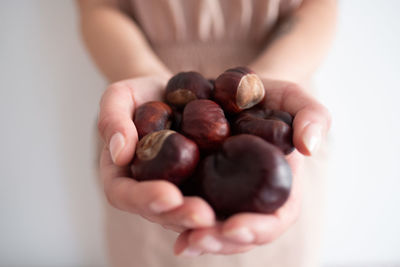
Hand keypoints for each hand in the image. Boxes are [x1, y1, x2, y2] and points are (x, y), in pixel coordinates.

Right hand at [98, 76, 215, 231]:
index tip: (169, 195)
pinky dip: (226, 209)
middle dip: (181, 216)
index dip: (145, 199)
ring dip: (204, 220)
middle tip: (203, 215)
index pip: (126, 195)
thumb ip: (112, 119)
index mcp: (122, 175)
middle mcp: (150, 190)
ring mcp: (178, 191)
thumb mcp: (120, 96)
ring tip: (223, 217)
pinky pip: (213, 202)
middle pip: (160, 213)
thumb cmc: (142, 95)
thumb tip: (119, 153)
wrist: (174, 93)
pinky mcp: (203, 186)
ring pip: (187, 216)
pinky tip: (245, 210)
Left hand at [173, 79, 330, 255]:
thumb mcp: (292, 97)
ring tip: (182, 240)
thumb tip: (309, 147)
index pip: (274, 220)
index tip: (235, 227)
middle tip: (199, 238)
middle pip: (237, 234)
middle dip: (219, 241)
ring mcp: (218, 195)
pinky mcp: (192, 185)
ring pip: (208, 228)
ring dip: (195, 237)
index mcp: (276, 187)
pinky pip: (181, 206)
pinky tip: (161, 213)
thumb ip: (313, 116)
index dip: (258, 229)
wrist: (227, 88)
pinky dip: (171, 213)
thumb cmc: (264, 96)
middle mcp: (246, 199)